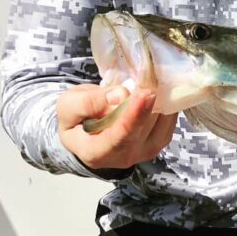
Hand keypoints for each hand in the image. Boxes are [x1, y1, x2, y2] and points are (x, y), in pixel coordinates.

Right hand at [57, 84, 177, 178]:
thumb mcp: (68, 106)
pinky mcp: (157, 143)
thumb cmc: (75, 118)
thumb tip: (121, 95)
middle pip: (143, 130)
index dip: (134, 115)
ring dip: (160, 102)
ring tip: (153, 79)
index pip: (119, 137)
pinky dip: (167, 105)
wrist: (86, 132)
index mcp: (96, 152)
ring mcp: (143, 152)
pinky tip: (160, 89)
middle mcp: (123, 157)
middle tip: (153, 77)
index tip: (144, 93)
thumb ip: (88, 102)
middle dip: (150, 104)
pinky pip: (168, 123)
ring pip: (159, 126)